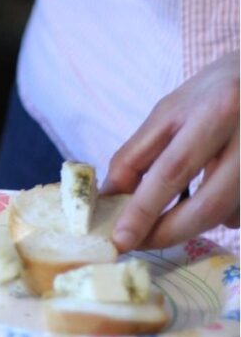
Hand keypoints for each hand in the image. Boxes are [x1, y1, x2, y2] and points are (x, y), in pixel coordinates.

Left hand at [102, 53, 239, 250]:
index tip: (121, 238)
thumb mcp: (168, 112)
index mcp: (217, 112)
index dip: (144, 209)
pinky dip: (221, 215)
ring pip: (229, 215)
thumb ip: (136, 155)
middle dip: (169, 233)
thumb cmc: (214, 92)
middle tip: (140, 244)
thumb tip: (108, 198)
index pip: (173, 171)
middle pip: (208, 205)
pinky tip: (213, 192)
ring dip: (195, 223)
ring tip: (174, 209)